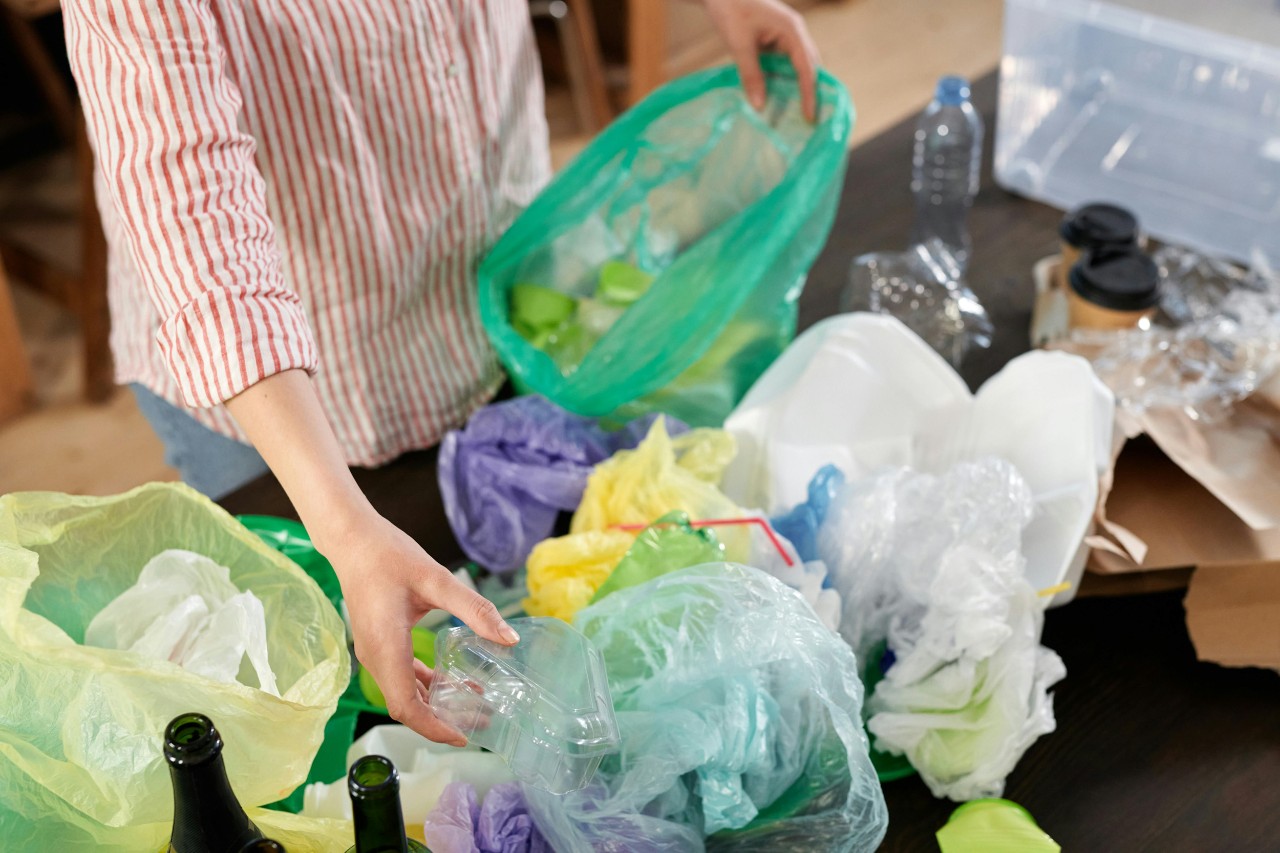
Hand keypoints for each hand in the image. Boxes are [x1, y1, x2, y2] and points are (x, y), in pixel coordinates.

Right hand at [319, 511, 518, 745]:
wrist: (352, 539)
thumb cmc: (389, 556)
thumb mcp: (437, 579)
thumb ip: (474, 610)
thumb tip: (510, 639)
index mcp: (386, 647)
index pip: (406, 705)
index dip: (434, 727)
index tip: (464, 736)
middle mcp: (375, 656)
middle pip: (406, 705)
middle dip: (441, 720)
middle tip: (481, 722)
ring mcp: (373, 651)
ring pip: (403, 692)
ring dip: (435, 703)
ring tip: (474, 704)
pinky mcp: (377, 643)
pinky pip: (400, 675)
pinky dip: (425, 684)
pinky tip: (450, 680)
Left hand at [704, 0, 820, 120]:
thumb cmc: (730, 10)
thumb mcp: (739, 45)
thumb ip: (751, 75)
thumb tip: (760, 106)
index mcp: (792, 30)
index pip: (807, 68)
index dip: (809, 94)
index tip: (810, 116)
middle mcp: (795, 32)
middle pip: (810, 66)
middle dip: (810, 92)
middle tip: (808, 120)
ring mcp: (787, 34)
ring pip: (799, 65)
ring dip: (797, 87)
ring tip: (794, 113)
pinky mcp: (776, 38)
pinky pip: (786, 62)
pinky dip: (784, 79)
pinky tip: (777, 95)